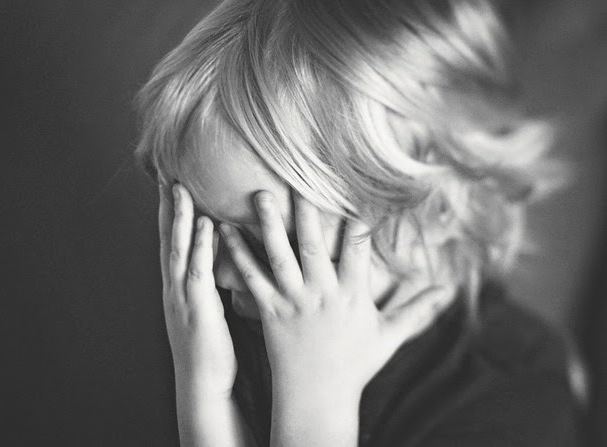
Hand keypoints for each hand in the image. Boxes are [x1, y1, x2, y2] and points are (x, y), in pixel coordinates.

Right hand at [159, 183, 236, 399]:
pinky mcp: (198, 308)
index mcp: (178, 289)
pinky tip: (205, 224)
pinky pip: (198, 270)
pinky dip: (200, 246)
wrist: (204, 387)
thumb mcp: (209, 313)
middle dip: (168, 208)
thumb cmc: (212, 351)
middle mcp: (175, 289)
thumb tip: (226, 266)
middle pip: (169, 240)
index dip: (172, 216)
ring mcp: (183, 298)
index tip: (173, 188)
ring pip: (178, 249)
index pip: (174, 244)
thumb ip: (213, 287)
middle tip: (167, 177)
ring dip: (179, 218)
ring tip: (180, 188)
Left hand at [219, 190, 455, 397]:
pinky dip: (237, 255)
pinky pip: (251, 278)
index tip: (354, 190)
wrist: (317, 398)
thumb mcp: (390, 336)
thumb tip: (449, 292)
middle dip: (305, 210)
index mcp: (353, 295)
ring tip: (259, 195)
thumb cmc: (354, 366)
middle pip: (313, 244)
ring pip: (279, 255)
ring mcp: (293, 301)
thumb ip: (418, 310)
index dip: (357, 219)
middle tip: (297, 178)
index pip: (358, 249)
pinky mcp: (269, 311)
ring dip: (268, 224)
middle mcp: (322, 293)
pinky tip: (225, 233)